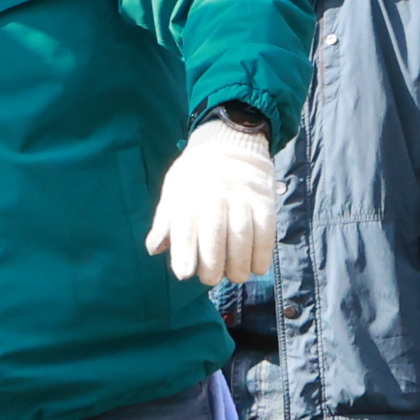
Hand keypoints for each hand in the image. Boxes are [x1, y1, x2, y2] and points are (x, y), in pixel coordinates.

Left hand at [150, 116, 277, 285]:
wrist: (229, 139)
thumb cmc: (196, 174)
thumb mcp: (174, 188)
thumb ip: (165, 220)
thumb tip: (154, 249)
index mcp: (188, 192)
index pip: (185, 224)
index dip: (185, 251)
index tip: (184, 274)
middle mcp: (215, 192)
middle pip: (215, 230)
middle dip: (213, 261)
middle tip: (211, 280)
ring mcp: (242, 194)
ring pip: (242, 231)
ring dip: (240, 260)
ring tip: (236, 276)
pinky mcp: (264, 197)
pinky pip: (266, 227)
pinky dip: (264, 250)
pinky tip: (258, 267)